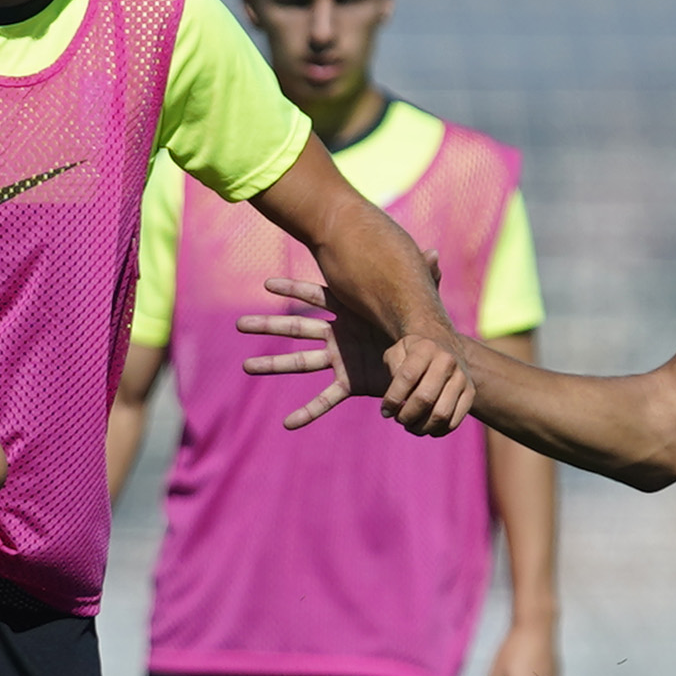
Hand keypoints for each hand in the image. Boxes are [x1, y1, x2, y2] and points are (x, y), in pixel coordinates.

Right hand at [239, 274, 474, 435]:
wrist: (427, 360)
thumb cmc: (421, 325)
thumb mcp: (421, 300)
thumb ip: (425, 275)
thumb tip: (435, 252)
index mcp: (351, 311)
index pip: (316, 296)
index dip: (293, 290)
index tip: (266, 285)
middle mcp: (339, 334)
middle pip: (297, 329)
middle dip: (268, 326)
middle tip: (240, 323)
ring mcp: (341, 359)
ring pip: (300, 362)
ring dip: (274, 365)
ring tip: (246, 366)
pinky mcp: (351, 383)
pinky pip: (325, 399)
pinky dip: (309, 412)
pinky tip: (289, 423)